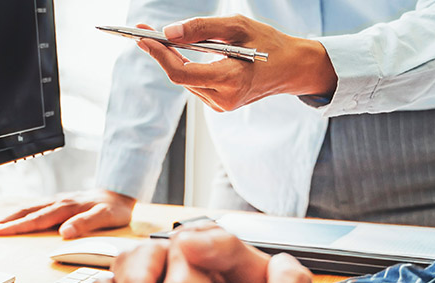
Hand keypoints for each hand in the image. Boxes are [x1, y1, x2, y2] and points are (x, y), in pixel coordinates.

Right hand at [0, 189, 135, 238]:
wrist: (120, 193)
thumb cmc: (114, 209)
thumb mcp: (106, 217)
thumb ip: (85, 224)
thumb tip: (64, 232)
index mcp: (67, 208)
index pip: (37, 219)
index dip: (17, 226)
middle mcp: (58, 203)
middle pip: (26, 213)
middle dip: (4, 221)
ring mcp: (56, 201)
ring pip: (27, 208)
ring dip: (8, 217)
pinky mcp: (58, 202)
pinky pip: (34, 206)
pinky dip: (19, 212)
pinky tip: (10, 216)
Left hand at [134, 15, 336, 111]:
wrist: (292, 67)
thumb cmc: (269, 43)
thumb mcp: (237, 26)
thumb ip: (202, 28)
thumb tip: (169, 32)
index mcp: (231, 79)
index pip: (182, 72)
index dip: (159, 55)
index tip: (143, 38)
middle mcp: (224, 98)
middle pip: (179, 77)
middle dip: (160, 54)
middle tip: (142, 33)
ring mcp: (222, 104)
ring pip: (185, 80)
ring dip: (172, 59)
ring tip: (158, 40)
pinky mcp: (221, 103)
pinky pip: (194, 84)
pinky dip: (185, 67)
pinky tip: (180, 52)